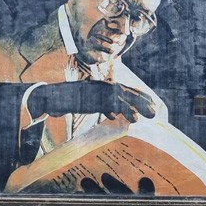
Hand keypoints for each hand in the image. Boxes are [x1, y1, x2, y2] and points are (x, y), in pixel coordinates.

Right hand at [27, 81, 155, 120]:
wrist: (50, 96)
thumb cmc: (70, 100)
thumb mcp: (90, 102)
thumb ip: (103, 106)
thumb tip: (114, 115)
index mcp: (104, 87)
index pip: (126, 90)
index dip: (140, 97)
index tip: (153, 105)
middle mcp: (102, 87)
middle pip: (126, 92)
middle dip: (141, 102)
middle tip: (155, 113)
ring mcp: (95, 92)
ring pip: (118, 98)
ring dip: (132, 107)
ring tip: (143, 118)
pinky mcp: (88, 98)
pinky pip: (104, 104)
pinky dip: (115, 110)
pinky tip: (124, 119)